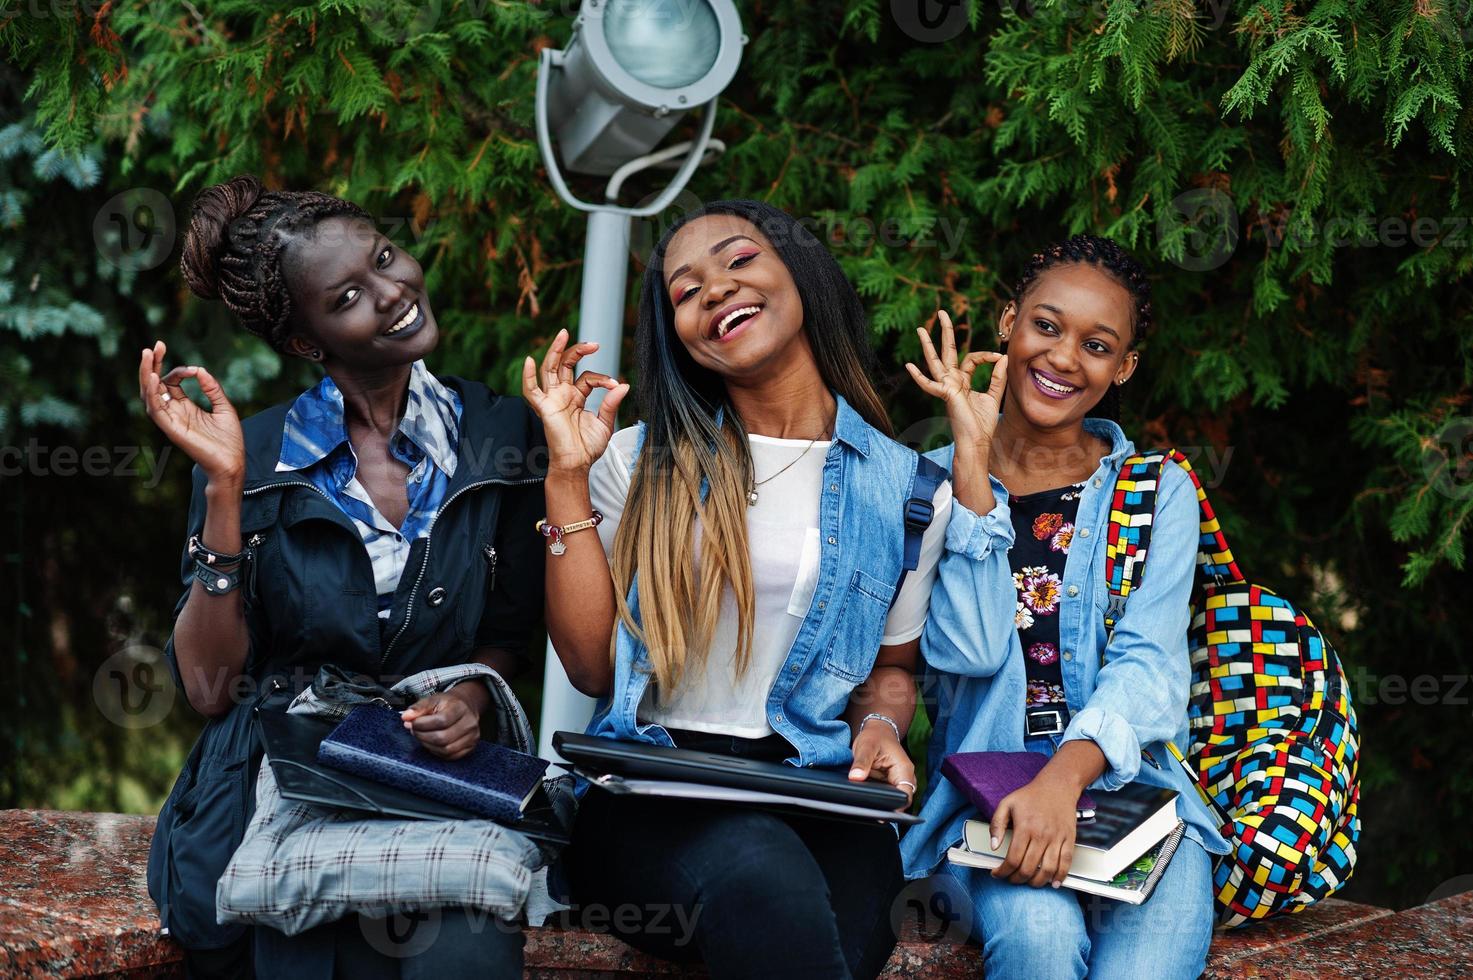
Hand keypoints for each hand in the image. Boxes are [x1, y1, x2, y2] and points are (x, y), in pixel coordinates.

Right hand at [138, 340, 244, 487]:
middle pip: (155, 385)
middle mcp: (174, 412)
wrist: (232, 463)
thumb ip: (212, 388)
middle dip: (153, 365)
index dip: (178, 371)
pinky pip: (156, 410)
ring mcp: (171, 420)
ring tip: (148, 355)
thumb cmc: (229, 439)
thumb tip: (199, 369)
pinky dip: (153, 394)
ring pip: (150, 395)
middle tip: (156, 345)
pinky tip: (155, 378)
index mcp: (185, 407)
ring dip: (147, 374)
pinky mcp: (171, 429)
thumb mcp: (224, 407)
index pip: (170, 382)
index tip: (195, 370)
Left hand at [401, 691, 481, 760]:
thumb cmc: (447, 705)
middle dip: (423, 736)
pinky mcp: (470, 748)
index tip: (413, 723)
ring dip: (428, 745)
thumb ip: (418, 708)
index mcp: (460, 708)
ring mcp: (472, 737)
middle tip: (415, 731)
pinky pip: (450, 756)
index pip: (441, 721)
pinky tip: (432, 743)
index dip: (423, 724)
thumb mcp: (433, 700)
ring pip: (445, 750)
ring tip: (423, 736)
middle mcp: (469, 723)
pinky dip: (437, 751)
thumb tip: (406, 717)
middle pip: (442, 738)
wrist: (465, 708)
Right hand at [521, 328, 629, 473]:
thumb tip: (624, 384)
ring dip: (556, 351)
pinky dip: (527, 375)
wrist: (577, 464)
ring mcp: (552, 399)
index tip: (615, 385)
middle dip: (577, 350)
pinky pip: (530, 390)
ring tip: (563, 334)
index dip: (602, 378)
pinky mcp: (544, 407)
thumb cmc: (588, 447)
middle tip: (593, 343)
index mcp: (576, 396)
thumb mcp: (605, 422)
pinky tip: (530, 360)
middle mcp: (562, 394)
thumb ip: (611, 402)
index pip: (587, 377)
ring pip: (549, 369)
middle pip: (566, 364)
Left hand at [848, 718, 917, 809]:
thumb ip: (861, 762)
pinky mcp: (888, 784)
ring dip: (881, 803)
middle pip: (900, 800)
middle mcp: (903, 777)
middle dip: (886, 807)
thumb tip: (855, 777)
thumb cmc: (875, 736)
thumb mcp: (866, 746)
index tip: (881, 812)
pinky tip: (865, 800)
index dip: (896, 806)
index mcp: (903, 769)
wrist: (877, 731)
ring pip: (892, 799)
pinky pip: (885, 795)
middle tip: (869, 810)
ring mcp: (896, 782)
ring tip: (865, 806)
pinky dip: (876, 798)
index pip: (905, 795)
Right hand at [905, 311, 1006, 457]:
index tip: (999, 357)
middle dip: (945, 332)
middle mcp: (952, 382)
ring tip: (921, 329)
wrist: (978, 442)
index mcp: (963, 381)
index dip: (986, 355)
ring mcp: (946, 388)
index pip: (972, 359)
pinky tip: (909, 366)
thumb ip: (997, 377)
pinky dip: (919, 377)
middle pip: (947, 352)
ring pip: (935, 362)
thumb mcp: (994, 396)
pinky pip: (930, 385)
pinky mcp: (946, 395)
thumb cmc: (982, 424)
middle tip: (942, 312)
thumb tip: (1003, 357)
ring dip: (928, 345)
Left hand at [989, 770, 1082, 887]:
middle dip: (1016, 879)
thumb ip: (996, 824)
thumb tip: (993, 846)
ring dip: (1037, 882)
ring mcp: (1057, 838)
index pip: (1013, 859)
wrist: (1057, 786)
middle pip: (1028, 868)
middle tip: (1011, 878)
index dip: (1003, 871)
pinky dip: (1061, 876)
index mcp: (1025, 827)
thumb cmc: (1031, 795)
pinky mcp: (1069, 839)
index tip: (997, 873)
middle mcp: (1042, 835)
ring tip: (1028, 882)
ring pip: (1047, 870)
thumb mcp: (1007, 804)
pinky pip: (1066, 863)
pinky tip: (1053, 882)